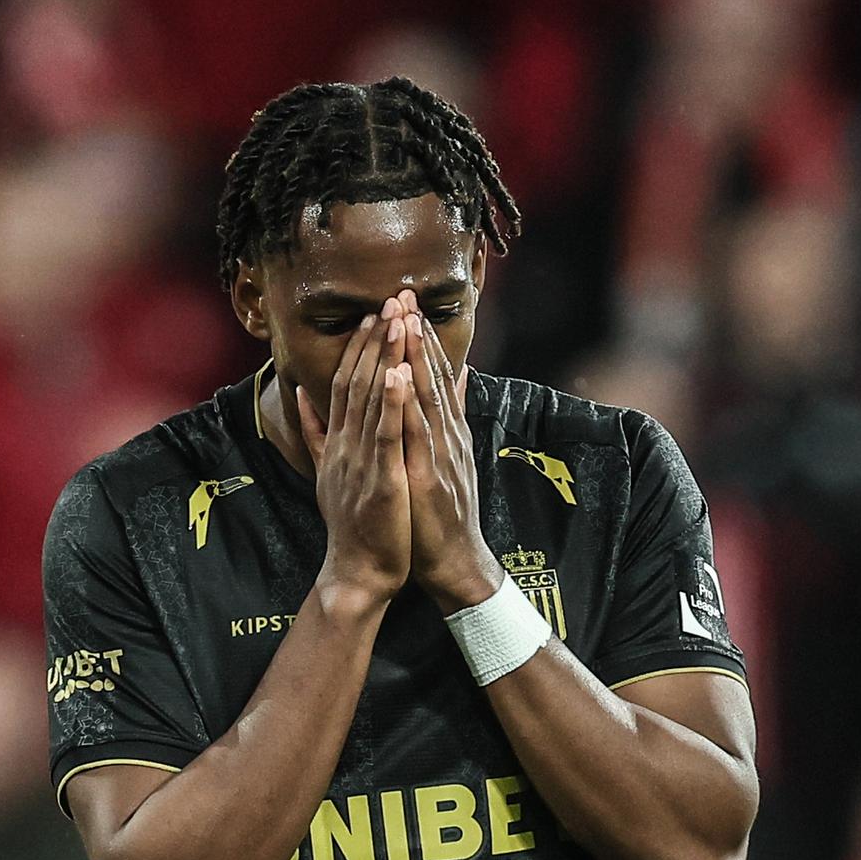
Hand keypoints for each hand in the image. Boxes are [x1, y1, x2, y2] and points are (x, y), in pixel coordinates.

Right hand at [297, 298, 414, 603]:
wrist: (356, 573)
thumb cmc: (353, 526)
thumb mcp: (329, 471)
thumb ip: (314, 433)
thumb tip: (298, 396)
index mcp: (339, 442)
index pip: (346, 383)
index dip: (360, 347)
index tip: (375, 314)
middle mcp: (345, 445)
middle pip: (358, 382)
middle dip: (376, 340)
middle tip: (391, 300)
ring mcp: (361, 461)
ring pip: (371, 400)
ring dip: (384, 358)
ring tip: (397, 321)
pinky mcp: (380, 480)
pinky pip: (385, 436)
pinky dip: (391, 404)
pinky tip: (398, 374)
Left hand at [396, 291, 504, 611]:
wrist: (456, 564)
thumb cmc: (442, 514)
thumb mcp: (448, 458)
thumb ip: (453, 417)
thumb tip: (460, 375)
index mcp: (447, 433)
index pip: (434, 377)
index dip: (421, 339)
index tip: (407, 303)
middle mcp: (448, 438)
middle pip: (433, 378)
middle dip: (418, 336)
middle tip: (405, 295)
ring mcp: (441, 456)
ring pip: (428, 400)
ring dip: (416, 360)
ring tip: (405, 323)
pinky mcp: (429, 479)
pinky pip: (417, 437)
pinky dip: (409, 407)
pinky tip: (400, 382)